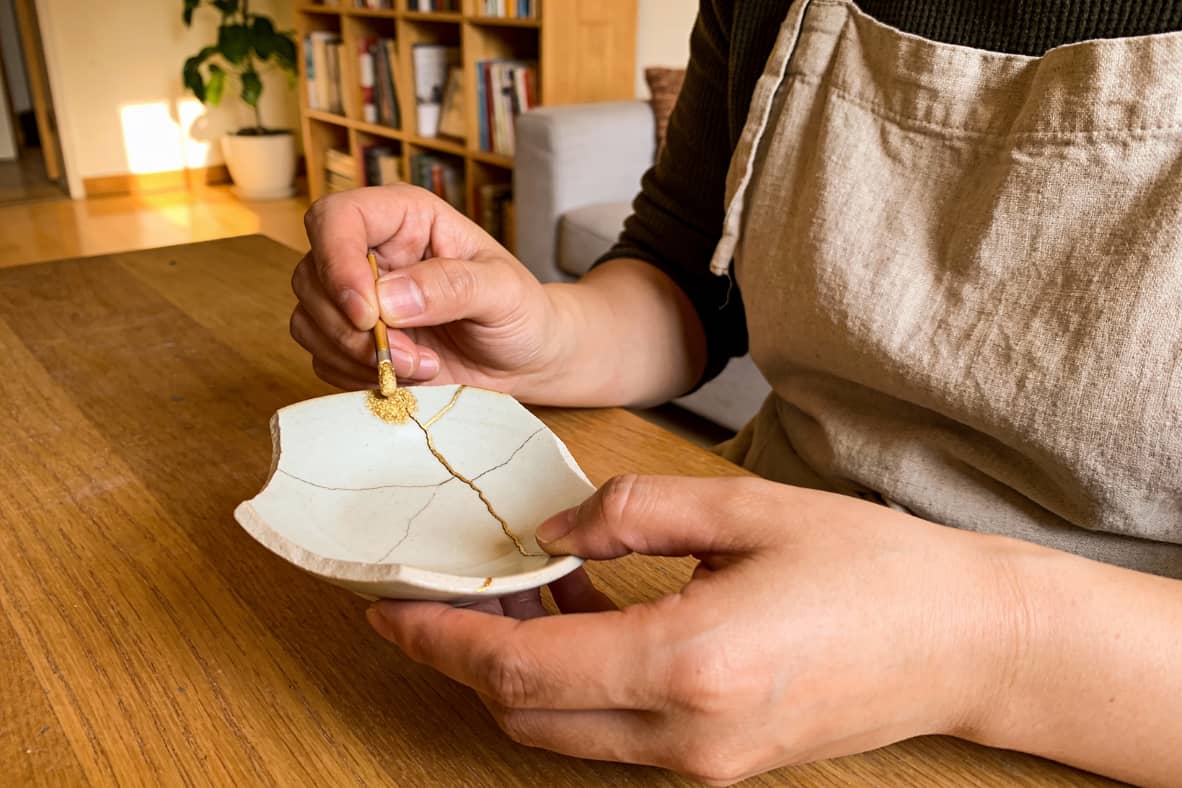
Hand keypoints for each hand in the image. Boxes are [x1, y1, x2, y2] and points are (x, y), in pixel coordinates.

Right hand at [291, 185, 566, 396]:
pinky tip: (409, 377)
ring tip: (422, 367)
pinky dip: (359, 377)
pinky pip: (323, 358)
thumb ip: (452, 287)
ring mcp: (357, 297)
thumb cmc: (522, 311)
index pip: (336, 217)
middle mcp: (371, 252)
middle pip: (312, 275)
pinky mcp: (352, 340)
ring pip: (310, 321)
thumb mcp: (504, 292)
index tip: (366, 313)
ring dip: (358, 357)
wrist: (527, 359)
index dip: (336, 262)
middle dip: (353, 329)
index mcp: (404, 218)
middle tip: (412, 355)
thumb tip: (387, 299)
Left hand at [366, 475, 1018, 784]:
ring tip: (516, 593)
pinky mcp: (718, 767)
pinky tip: (583, 619)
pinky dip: (573, 686)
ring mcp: (702, 765)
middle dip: (466, 656)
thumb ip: (634, 512)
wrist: (961, 643)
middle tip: (443, 590)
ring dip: (519, 671)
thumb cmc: (870, 566)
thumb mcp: (747, 510)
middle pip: (525, 712)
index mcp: (689, 663)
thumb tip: (553, 528)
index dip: (440, 639)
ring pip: (562, 732)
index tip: (389, 609)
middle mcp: (686, 735)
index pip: (519, 670)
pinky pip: (612, 735)